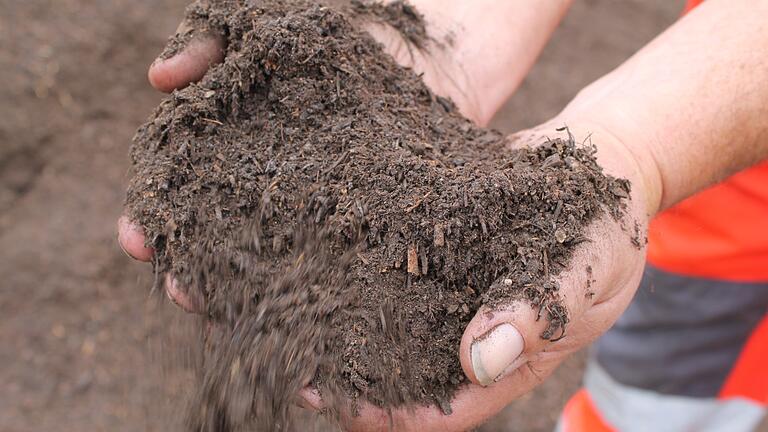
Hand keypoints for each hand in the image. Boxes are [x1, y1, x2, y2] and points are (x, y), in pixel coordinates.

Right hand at [119, 0, 537, 308]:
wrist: (436, 48)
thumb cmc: (347, 34)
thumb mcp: (273, 27)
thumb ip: (214, 42)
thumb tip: (157, 79)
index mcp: (235, 150)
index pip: (180, 191)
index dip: (153, 216)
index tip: (135, 237)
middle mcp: (271, 191)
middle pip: (219, 242)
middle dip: (192, 268)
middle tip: (177, 287)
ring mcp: (319, 216)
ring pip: (272, 267)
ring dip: (244, 294)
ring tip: (226, 313)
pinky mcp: (368, 232)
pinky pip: (336, 270)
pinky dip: (317, 295)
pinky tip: (303, 315)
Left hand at [301, 122, 656, 430]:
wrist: (600, 161)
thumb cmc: (607, 228)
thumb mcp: (586, 271)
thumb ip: (538, 312)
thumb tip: (478, 361)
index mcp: (507, 359)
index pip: (442, 408)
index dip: (389, 414)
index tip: (335, 406)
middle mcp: (468, 331)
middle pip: (400, 371)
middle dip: (347, 375)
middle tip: (288, 364)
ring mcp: (450, 289)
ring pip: (387, 320)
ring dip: (341, 323)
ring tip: (285, 316)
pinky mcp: (437, 247)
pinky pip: (393, 265)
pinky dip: (359, 267)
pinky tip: (316, 255)